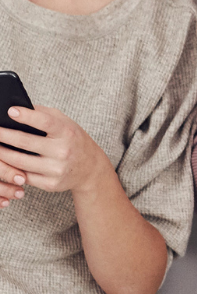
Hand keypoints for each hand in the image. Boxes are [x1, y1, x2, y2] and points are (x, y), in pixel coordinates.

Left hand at [0, 105, 114, 195]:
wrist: (90, 169)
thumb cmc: (74, 141)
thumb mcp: (66, 123)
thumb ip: (44, 114)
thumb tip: (18, 109)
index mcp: (67, 132)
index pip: (45, 122)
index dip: (27, 116)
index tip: (11, 111)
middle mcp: (63, 151)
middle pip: (25, 142)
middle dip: (3, 135)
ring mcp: (56, 169)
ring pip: (19, 161)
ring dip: (1, 153)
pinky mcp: (50, 184)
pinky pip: (23, 176)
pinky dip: (10, 169)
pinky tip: (3, 162)